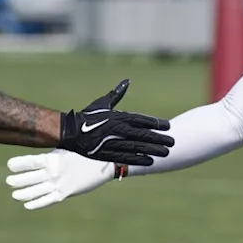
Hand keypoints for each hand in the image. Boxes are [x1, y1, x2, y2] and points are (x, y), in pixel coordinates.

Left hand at [6, 150, 113, 209]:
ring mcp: (59, 184)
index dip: (19, 164)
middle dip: (18, 180)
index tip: (9, 165)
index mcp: (53, 158)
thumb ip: (53, 152)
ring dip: (24, 193)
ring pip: (36, 190)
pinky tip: (27, 205)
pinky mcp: (65, 193)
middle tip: (8, 181)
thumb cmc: (86, 152)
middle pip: (30, 177)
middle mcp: (53, 172)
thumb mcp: (68, 147)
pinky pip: (47, 200)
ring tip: (15, 194)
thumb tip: (42, 146)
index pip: (31, 161)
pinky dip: (37, 203)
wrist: (105, 163)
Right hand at [58, 80, 172, 165]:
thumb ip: (117, 94)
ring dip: (152, 150)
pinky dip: (138, 159)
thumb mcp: (103, 103)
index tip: (168, 126)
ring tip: (166, 153)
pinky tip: (149, 161)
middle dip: (159, 138)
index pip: (141, 120)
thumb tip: (127, 81)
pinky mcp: (106, 154)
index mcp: (117, 116)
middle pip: (143, 135)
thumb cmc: (88, 116)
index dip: (156, 123)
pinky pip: (125, 157)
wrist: (70, 131)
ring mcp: (112, 142)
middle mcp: (117, 129)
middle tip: (172, 142)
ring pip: (137, 147)